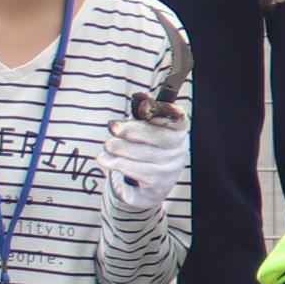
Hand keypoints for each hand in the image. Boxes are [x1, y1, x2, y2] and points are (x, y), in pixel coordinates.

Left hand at [103, 108, 190, 224]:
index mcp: (179, 132)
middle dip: (130, 129)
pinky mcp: (155, 187)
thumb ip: (142, 111)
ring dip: (118, 148)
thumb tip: (140, 96)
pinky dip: (116, 164)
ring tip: (107, 146)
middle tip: (112, 126)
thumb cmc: (145, 148)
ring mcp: (169, 170)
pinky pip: (132, 171)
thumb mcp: (145, 128)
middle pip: (155, 136)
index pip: (176, 118)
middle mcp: (179, 151)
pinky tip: (106, 160)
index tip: (142, 106)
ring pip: (140, 155)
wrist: (148, 187)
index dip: (160, 110)